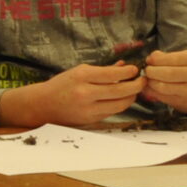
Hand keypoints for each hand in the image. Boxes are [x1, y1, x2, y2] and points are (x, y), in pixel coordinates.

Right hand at [29, 61, 144, 126]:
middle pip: (121, 91)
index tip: (136, 69)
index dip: (129, 72)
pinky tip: (123, 98)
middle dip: (136, 85)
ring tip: (135, 89)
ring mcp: (89, 109)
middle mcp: (86, 94)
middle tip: (143, 80)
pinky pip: (112, 112)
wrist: (43, 105)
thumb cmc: (62, 85)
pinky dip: (120, 104)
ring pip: (120, 104)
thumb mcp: (80, 71)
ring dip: (131, 97)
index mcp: (82, 77)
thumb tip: (124, 66)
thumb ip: (102, 70)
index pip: (113, 74)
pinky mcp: (91, 120)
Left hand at [140, 48, 186, 113]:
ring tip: (149, 80)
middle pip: (163, 73)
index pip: (165, 58)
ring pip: (161, 86)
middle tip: (147, 72)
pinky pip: (161, 97)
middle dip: (150, 72)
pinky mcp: (182, 102)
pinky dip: (152, 92)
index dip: (152, 60)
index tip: (148, 61)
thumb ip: (167, 57)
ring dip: (150, 83)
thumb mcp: (186, 60)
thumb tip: (150, 58)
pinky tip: (152, 89)